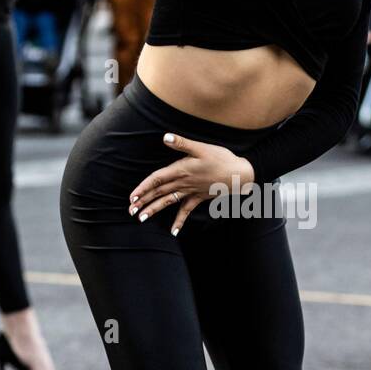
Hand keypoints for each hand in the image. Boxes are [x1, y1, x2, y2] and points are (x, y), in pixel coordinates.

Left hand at [128, 133, 255, 234]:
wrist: (239, 174)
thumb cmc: (221, 158)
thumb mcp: (201, 147)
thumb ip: (182, 143)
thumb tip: (165, 137)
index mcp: (181, 169)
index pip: (157, 179)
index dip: (144, 188)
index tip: (132, 197)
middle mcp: (183, 182)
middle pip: (159, 192)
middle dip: (144, 201)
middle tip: (131, 211)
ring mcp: (191, 192)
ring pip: (169, 202)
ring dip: (155, 210)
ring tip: (141, 219)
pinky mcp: (198, 197)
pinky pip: (186, 211)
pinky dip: (179, 221)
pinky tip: (173, 232)